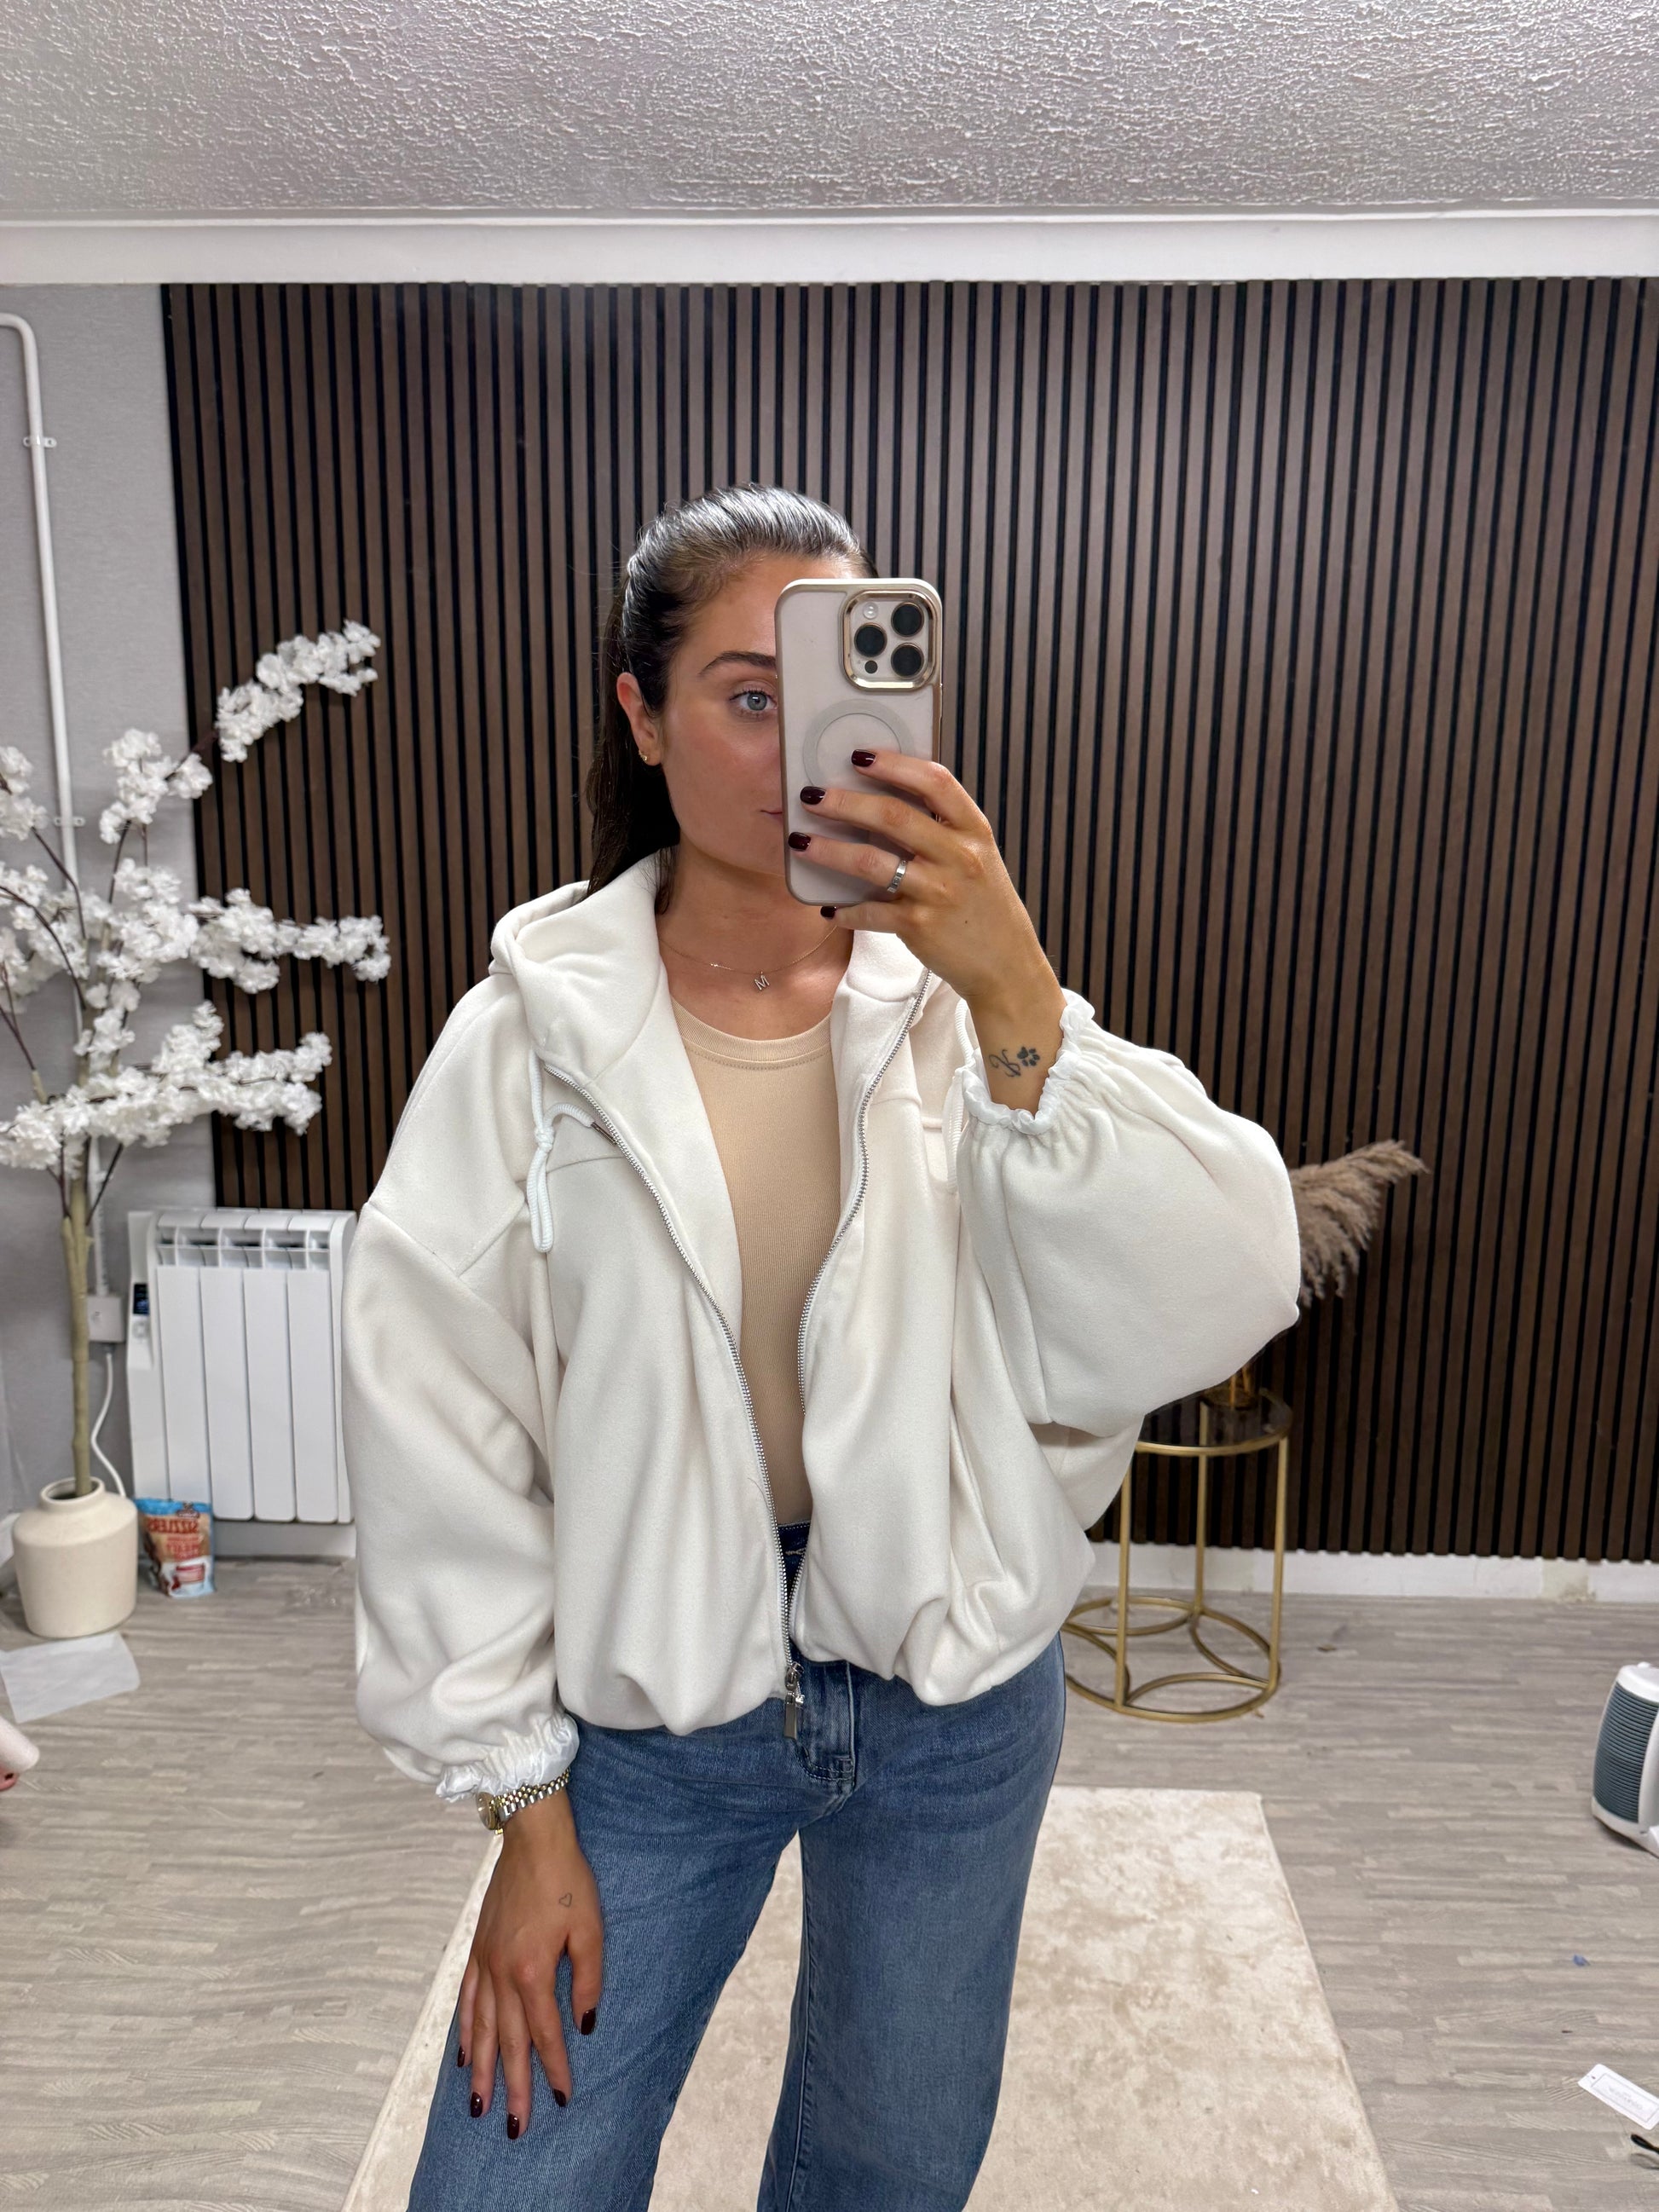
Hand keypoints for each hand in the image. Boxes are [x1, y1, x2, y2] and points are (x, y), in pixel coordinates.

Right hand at [459, 1788, 602, 2139]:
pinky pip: (466, 2001)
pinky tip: (463, 2055)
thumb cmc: (568, 1880)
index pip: (544, 2034)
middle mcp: (502, 1974)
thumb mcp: (590, 1928)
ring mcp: (484, 1962)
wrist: (533, 1840)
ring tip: (479, 2106)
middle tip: (514, 2127)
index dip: (555, 2069)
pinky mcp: (477, 1949)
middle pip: (508, 2042)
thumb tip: (585, 2024)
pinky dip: (464, 2031)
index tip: (563, 2098)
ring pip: (481, 2029)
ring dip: (481, 2070)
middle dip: (512, 2087)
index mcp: (533, 1971)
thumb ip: (588, 1979)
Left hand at [792, 751, 1065, 1109]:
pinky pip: (870, 912)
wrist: (1006, 966)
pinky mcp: (920, 926)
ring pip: (872, 861)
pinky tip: (829, 909)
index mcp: (974, 831)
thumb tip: (885, 802)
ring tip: (799, 841)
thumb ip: (943, 830)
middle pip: (894, 816)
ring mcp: (939, 892)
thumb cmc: (985, 907)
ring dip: (828, 850)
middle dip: (844, 802)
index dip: (894, 764)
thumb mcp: (977, 858)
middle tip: (811, 795)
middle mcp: (959, 857)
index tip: (859, 755)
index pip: (935, 782)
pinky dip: (845, 910)